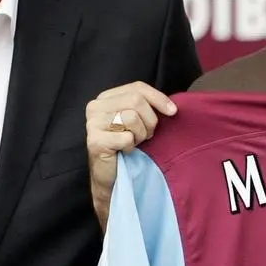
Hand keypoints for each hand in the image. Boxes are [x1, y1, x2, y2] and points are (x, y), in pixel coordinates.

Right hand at [85, 82, 177, 229]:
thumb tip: (172, 107)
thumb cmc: (126, 146)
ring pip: (132, 117)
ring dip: (140, 134)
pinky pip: (126, 137)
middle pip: (136, 100)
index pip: (136, 87)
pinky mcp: (95, 141)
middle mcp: (95, 106)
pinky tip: (125, 151)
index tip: (173, 112)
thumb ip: (146, 106)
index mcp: (105, 97)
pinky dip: (131, 146)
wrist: (112, 177)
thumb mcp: (138, 120)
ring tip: (134, 143)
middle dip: (149, 120)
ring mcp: (92, 123)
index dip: (158, 98)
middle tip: (147, 136)